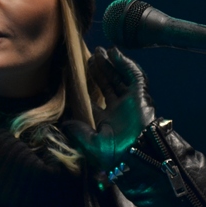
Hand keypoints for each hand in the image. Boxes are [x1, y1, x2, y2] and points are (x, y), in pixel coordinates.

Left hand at [64, 47, 155, 173]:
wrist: (139, 154)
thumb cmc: (115, 154)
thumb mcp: (89, 144)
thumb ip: (77, 132)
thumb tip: (65, 124)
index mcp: (106, 123)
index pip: (93, 101)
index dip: (85, 88)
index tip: (74, 76)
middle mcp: (118, 111)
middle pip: (106, 85)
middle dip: (98, 71)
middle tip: (90, 56)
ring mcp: (130, 102)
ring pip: (118, 78)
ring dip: (109, 65)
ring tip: (99, 51)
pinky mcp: (140, 95)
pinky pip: (132, 75)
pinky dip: (124, 63)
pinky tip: (113, 53)